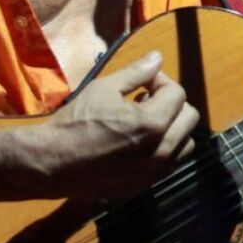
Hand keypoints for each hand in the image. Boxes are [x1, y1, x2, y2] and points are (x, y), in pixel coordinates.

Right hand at [32, 48, 200, 202]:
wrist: (53, 163)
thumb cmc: (76, 122)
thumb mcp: (105, 88)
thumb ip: (137, 72)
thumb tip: (158, 57)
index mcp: (153, 124)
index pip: (177, 94)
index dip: (160, 81)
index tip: (143, 82)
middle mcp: (161, 151)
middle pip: (189, 118)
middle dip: (172, 103)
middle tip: (146, 99)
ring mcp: (155, 172)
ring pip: (185, 144)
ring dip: (173, 128)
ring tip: (146, 122)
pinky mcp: (145, 186)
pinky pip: (169, 164)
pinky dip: (163, 149)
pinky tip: (138, 142)